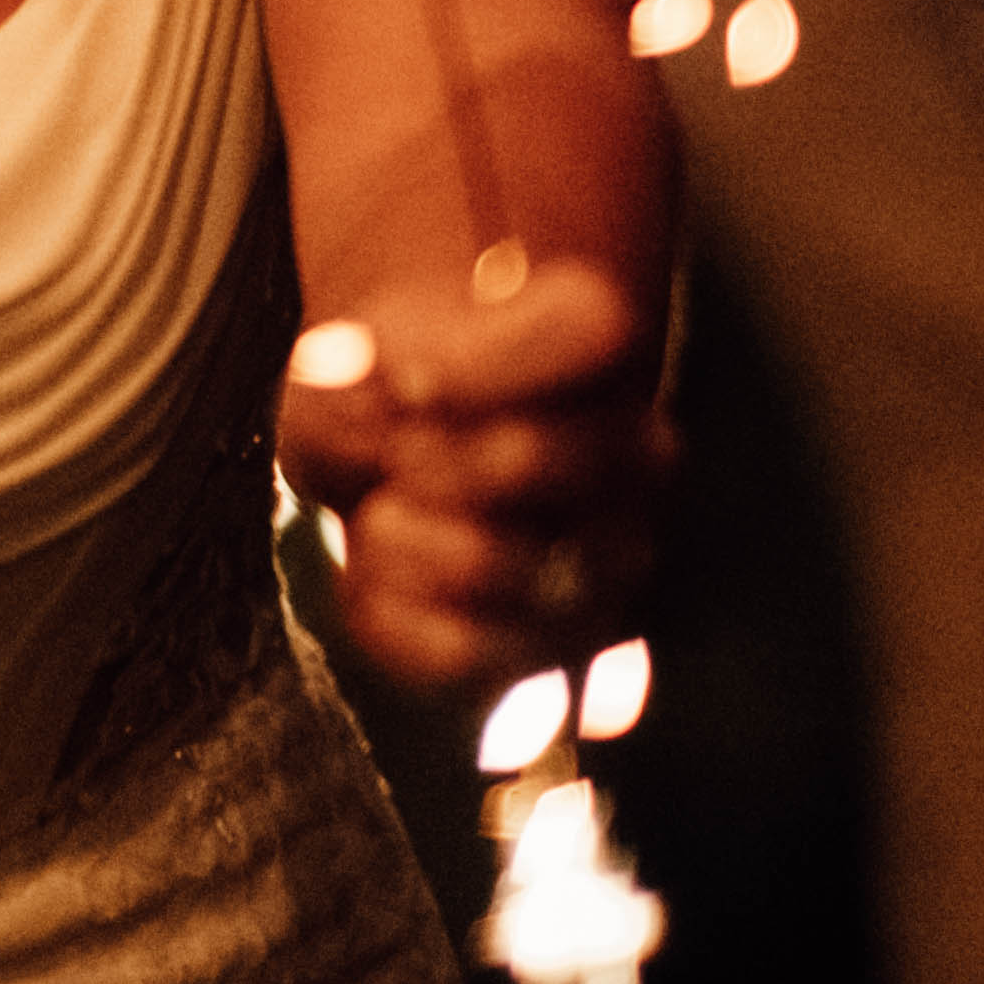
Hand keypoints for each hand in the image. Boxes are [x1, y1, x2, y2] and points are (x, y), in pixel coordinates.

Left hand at [279, 253, 663, 696]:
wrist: (409, 450)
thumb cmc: (389, 386)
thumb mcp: (347, 357)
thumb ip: (345, 373)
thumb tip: (369, 398)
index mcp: (604, 341)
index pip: (592, 333)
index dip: (476, 362)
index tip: (406, 379)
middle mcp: (638, 454)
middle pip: (523, 458)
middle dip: (415, 455)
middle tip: (389, 451)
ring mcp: (612, 560)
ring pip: (487, 565)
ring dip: (390, 533)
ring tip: (381, 510)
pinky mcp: (558, 646)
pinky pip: (454, 650)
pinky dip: (382, 608)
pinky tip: (375, 571)